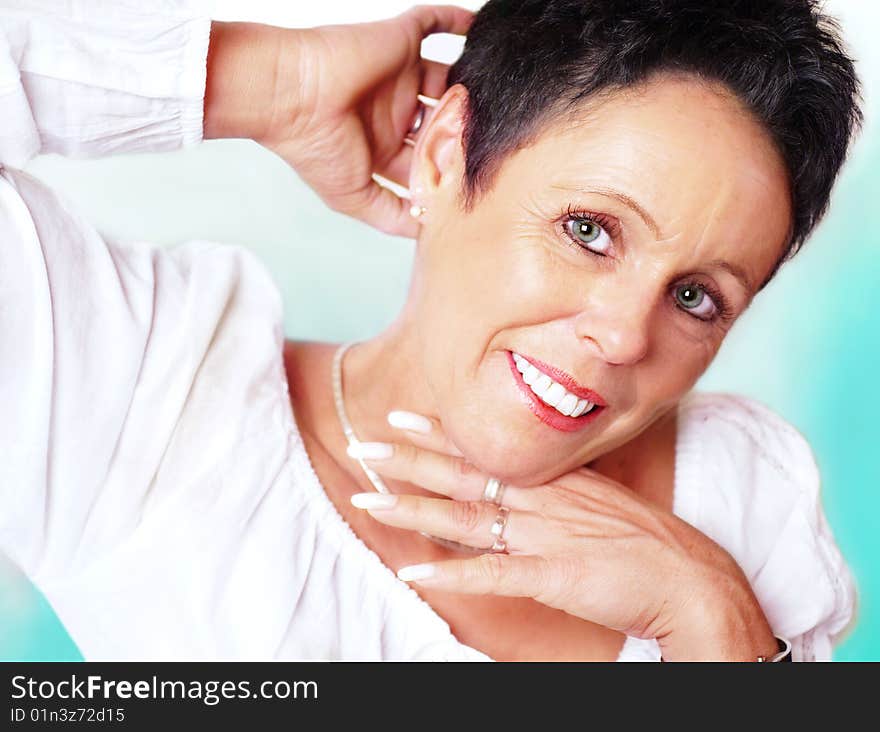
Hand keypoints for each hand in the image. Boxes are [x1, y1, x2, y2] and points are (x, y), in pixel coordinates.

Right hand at [263, 5, 472, 237]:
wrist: (290, 95)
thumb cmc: (314, 146)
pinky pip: (436, 22)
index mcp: (383, 147)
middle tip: (492, 141)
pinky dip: (460, 22)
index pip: (428, 160)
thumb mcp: (355, 197)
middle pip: (443, 122)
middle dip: (464, 133)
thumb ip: (392, 215)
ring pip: (447, 80)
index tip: (473, 180)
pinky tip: (480, 32)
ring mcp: (398, 76)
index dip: (449, 170)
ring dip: (469, 89)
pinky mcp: (400, 41)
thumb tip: (428, 229)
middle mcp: (393, 112)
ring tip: (497, 99)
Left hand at [347, 413, 779, 660]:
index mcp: (556, 481)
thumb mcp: (601, 505)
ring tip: (367, 499)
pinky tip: (415, 573)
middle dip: (409, 460)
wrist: (694, 580)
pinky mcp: (554, 576)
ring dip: (413, 509)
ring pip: (466, 518)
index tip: (400, 419)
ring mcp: (546, 536)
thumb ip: (558, 498)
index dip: (439, 435)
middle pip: (465, 476)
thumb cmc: (651, 544)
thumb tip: (520, 498)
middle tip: (363, 445)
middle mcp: (544, 500)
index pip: (486, 451)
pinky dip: (452, 573)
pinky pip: (493, 573)